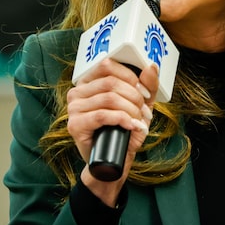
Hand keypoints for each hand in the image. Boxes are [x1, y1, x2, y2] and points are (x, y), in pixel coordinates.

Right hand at [66, 58, 157, 204]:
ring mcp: (74, 108)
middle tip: (142, 112)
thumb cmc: (125, 129)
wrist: (115, 159)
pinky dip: (122, 119)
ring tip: (137, 121)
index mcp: (90, 82)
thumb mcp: (141, 104)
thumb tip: (151, 67)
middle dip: (134, 97)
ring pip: (109, 98)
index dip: (131, 77)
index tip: (143, 93)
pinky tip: (130, 126)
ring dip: (130, 110)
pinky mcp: (75, 125)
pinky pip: (102, 115)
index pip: (108, 65)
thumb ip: (147, 86)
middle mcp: (77, 92)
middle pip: (111, 83)